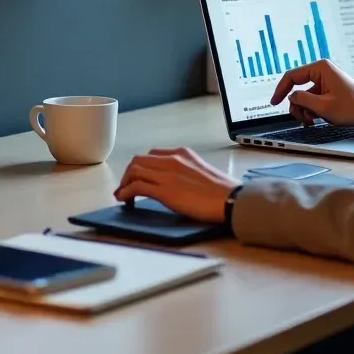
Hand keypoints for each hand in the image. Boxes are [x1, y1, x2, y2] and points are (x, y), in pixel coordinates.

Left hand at [114, 147, 239, 223]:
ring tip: (122, 194)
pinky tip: (125, 199)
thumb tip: (176, 183)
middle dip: (129, 173)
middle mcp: (173, 159)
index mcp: (182, 153)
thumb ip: (186, 171)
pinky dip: (126, 192)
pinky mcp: (164, 190)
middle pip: (139, 160)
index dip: (141, 166)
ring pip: (135, 170)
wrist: (230, 199)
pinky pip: (137, 186)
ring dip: (124, 182)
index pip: (152, 154)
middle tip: (126, 186)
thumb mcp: (201, 171)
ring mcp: (167, 174)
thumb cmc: (222, 191)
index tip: (137, 176)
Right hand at [270, 59, 353, 126]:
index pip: (291, 76)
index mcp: (320, 68)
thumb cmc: (353, 107)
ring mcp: (325, 81)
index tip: (274, 102)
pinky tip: (318, 119)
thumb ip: (302, 100)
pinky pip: (313, 99)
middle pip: (298, 88)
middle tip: (302, 118)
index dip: (280, 90)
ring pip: (305, 96)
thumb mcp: (323, 106)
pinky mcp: (328, 90)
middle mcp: (321, 71)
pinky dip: (312, 110)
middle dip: (298, 105)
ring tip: (313, 120)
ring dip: (306, 110)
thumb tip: (291, 98)